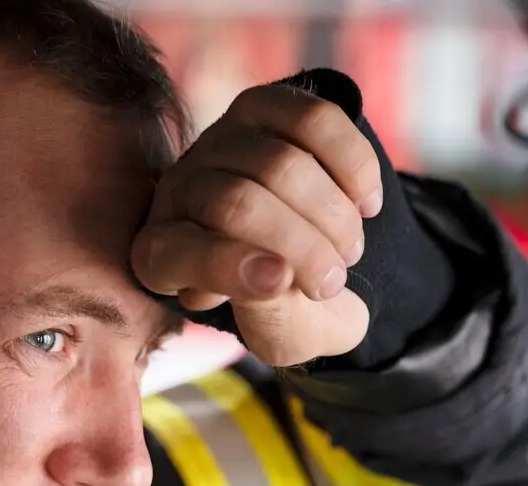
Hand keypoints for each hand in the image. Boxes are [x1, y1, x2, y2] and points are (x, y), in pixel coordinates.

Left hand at [131, 83, 383, 366]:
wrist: (319, 262)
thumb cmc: (291, 309)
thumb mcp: (284, 335)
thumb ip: (274, 317)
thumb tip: (277, 272)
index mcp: (161, 257)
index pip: (177, 252)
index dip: (228, 267)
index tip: (286, 284)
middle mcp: (177, 193)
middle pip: (235, 203)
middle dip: (301, 244)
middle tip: (333, 280)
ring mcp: (217, 143)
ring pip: (279, 162)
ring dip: (333, 213)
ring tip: (350, 249)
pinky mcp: (263, 109)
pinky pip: (313, 120)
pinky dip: (353, 164)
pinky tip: (366, 202)